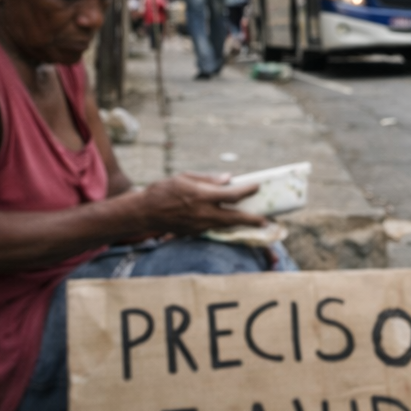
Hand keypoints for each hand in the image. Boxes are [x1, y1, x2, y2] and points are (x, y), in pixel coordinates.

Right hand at [138, 172, 266, 235]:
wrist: (144, 212)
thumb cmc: (163, 190)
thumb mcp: (185, 177)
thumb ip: (208, 179)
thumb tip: (228, 178)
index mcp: (202, 196)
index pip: (232, 195)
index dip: (248, 191)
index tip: (258, 186)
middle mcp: (203, 213)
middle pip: (234, 218)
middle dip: (252, 219)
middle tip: (265, 220)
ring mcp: (199, 226)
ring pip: (226, 226)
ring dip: (240, 224)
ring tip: (254, 221)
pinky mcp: (194, 233)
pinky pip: (214, 228)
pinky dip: (224, 224)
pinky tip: (230, 220)